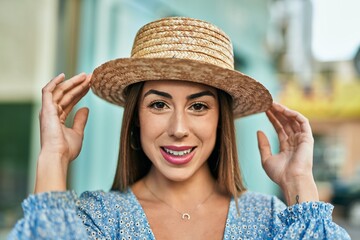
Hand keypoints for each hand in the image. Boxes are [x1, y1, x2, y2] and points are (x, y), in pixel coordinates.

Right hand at [35, 73, 90, 192]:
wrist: (58, 156)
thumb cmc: (66, 149)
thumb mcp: (77, 133)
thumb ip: (80, 120)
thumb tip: (86, 108)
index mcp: (57, 119)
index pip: (70, 101)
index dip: (80, 92)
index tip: (91, 85)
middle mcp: (51, 113)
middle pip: (66, 94)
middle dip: (78, 85)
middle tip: (90, 77)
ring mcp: (48, 111)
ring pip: (60, 91)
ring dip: (72, 82)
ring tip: (85, 76)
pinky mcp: (46, 109)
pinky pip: (48, 91)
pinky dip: (54, 83)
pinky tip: (64, 76)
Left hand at [257, 102, 318, 204]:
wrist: (291, 181)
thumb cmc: (280, 174)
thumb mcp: (266, 159)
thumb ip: (263, 145)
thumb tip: (258, 131)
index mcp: (286, 147)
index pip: (279, 128)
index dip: (272, 118)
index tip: (264, 110)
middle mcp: (295, 142)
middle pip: (286, 122)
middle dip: (277, 112)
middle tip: (267, 103)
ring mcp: (301, 139)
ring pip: (293, 120)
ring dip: (283, 111)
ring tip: (272, 104)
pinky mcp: (307, 138)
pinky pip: (302, 122)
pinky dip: (294, 114)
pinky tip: (284, 110)